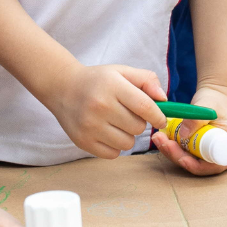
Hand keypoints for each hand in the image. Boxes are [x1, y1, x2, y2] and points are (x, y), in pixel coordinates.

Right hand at [49, 64, 167, 159]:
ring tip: (116, 123)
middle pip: (138, 127)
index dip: (158, 116)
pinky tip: (107, 132)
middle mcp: (100, 106)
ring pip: (128, 143)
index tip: (161, 119)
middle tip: (128, 114)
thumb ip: (147, 80)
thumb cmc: (98, 81)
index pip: (144, 106)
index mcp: (112, 86)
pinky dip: (115, 146)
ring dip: (127, 136)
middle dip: (139, 122)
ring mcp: (89, 126)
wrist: (62, 88)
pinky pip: (113, 153)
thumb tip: (163, 100)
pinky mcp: (83, 141)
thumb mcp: (122, 72)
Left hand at [150, 86, 226, 176]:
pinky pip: (188, 156)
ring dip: (173, 153)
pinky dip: (174, 149)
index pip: (217, 164)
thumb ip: (197, 119)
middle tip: (163, 143)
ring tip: (158, 138)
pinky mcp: (203, 153)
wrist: (216, 96)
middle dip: (179, 157)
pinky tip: (162, 139)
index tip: (183, 159)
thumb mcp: (208, 105)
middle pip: (202, 166)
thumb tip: (183, 134)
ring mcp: (215, 156)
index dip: (199, 166)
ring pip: (192, 162)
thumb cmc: (216, 99)